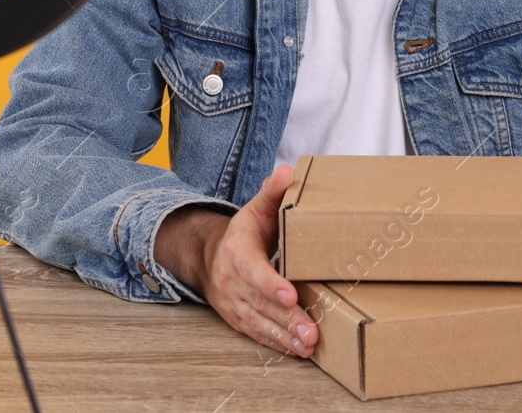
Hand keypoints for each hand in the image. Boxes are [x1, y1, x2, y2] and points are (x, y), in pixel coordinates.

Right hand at [155, 165, 316, 358]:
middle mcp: (232, 281)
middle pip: (261, 303)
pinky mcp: (238, 319)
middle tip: (311, 332)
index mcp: (237, 251)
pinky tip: (297, 351)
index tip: (290, 295)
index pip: (253, 270)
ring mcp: (233, 303)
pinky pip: (257, 333)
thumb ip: (272, 192)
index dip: (270, 283)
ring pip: (260, 323)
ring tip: (308, 345)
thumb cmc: (242, 233)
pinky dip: (276, 343)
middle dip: (287, 319)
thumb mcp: (255, 209)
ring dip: (285, 337)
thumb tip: (288, 171)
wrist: (209, 257)